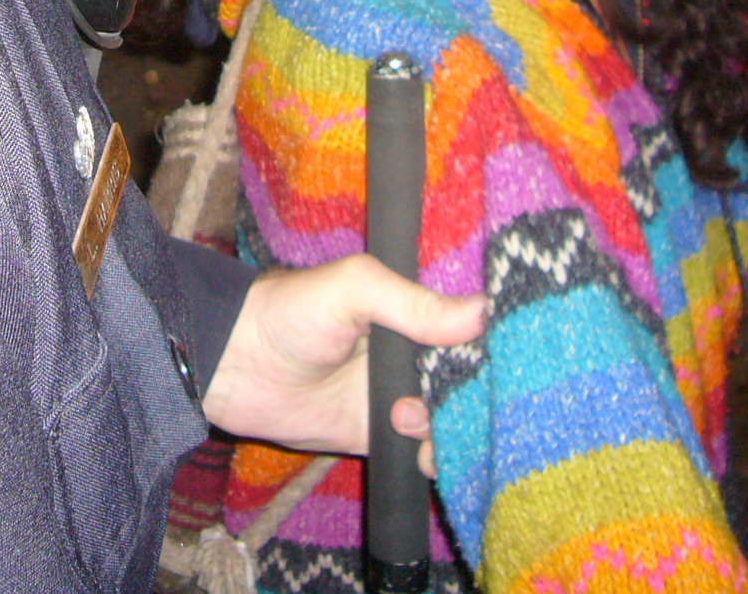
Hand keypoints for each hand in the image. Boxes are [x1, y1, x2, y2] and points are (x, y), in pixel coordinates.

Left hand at [202, 253, 486, 457]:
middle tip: (454, 399)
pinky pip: (424, 453)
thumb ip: (414, 303)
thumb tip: (484, 313)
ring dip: (450, 427)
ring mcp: (399, 397)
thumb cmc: (291, 311)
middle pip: (470, 379)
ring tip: (405, 418)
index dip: (494, 346)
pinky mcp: (380, 437)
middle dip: (476, 395)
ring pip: (452, 419)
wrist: (234, 366)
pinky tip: (423, 454)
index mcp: (413, 311)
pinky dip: (435, 458)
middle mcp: (414, 354)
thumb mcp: (354, 289)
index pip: (473, 330)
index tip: (513, 363)